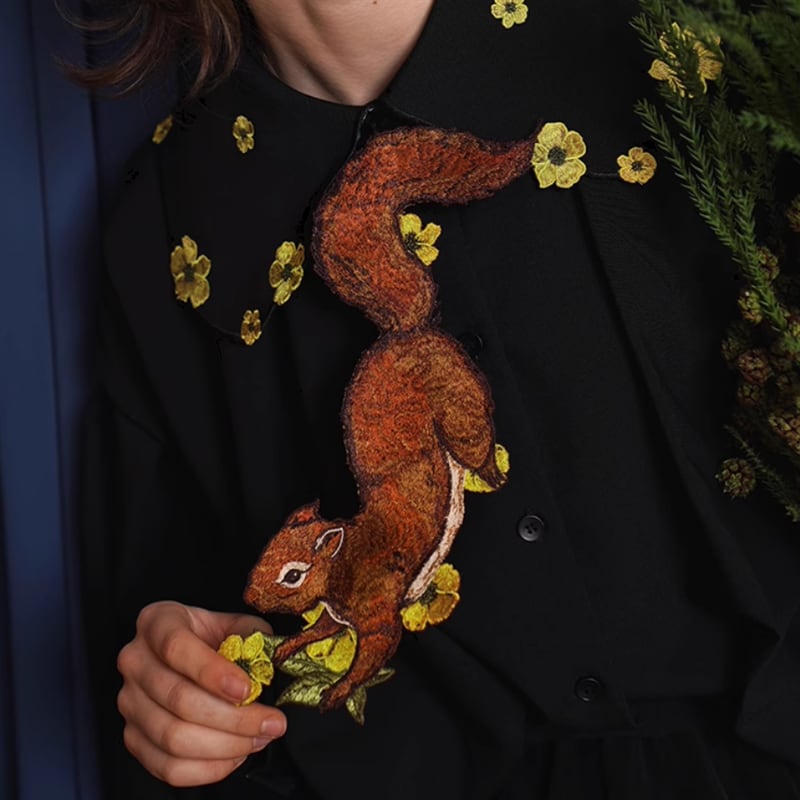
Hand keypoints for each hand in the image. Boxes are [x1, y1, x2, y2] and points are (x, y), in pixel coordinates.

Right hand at [117, 601, 286, 786]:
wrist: (188, 653)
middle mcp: (135, 661)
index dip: (212, 672)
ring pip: (173, 738)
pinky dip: (208, 768)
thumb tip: (269, 664)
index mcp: (157, 622)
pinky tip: (235, 754)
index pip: (176, 648)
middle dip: (234, 718)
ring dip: (225, 745)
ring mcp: (129, 703)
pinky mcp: (133, 737)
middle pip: (178, 699)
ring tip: (259, 738)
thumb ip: (252, 637)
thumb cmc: (212, 637)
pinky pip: (168, 767)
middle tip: (271, 723)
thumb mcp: (234, 623)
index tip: (247, 690)